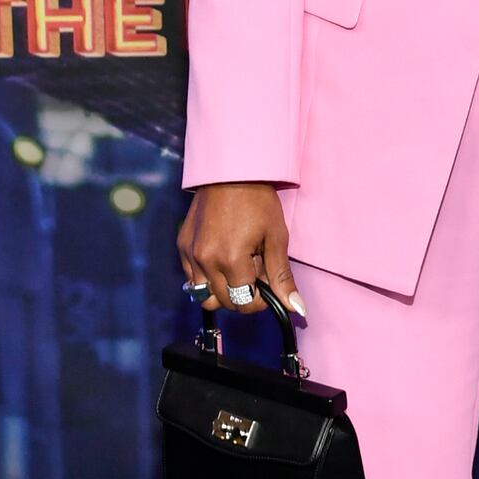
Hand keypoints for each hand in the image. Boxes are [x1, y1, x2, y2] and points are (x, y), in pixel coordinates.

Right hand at [177, 182, 306, 319]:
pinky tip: (222, 258)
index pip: (244, 303)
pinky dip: (206, 277)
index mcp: (231, 260)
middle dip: (243, 295)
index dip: (260, 300)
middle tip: (255, 270)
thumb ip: (281, 276)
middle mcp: (205, 261)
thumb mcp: (276, 237)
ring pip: (203, 295)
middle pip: (224, 303)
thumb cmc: (258, 200)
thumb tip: (296, 307)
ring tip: (237, 267)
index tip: (268, 284)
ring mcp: (190, 254)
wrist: (230, 171)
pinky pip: (191, 278)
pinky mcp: (182, 245)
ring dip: (222, 290)